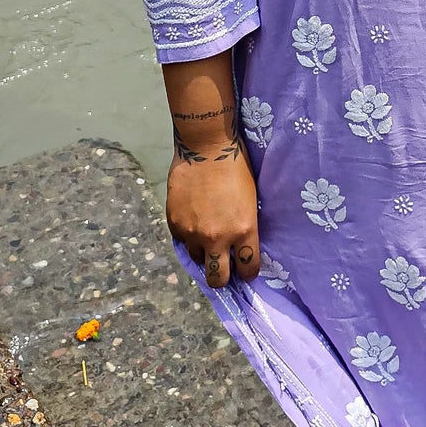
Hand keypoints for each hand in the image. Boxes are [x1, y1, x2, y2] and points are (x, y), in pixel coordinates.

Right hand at [166, 149, 259, 287]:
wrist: (207, 148)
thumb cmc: (237, 168)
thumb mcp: (250, 201)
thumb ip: (244, 227)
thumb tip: (240, 246)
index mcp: (244, 230)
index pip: (249, 267)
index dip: (248, 273)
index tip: (246, 271)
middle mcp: (218, 237)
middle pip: (218, 278)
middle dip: (223, 279)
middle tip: (224, 270)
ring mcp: (194, 233)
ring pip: (198, 260)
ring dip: (204, 254)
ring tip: (207, 240)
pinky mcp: (176, 224)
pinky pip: (183, 241)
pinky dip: (189, 237)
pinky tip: (194, 222)